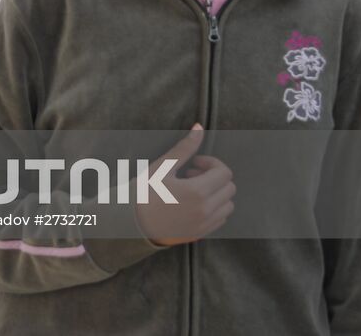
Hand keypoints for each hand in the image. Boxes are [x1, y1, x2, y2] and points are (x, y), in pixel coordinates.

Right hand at [135, 125, 235, 246]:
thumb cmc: (143, 192)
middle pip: (229, 188)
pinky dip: (213, 208)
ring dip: (215, 193)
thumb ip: (185, 148)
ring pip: (227, 205)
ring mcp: (204, 224)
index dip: (211, 163)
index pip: (224, 173)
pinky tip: (193, 203)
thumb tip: (199, 127)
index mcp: (196, 191)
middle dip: (214, 177)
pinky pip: (220, 218)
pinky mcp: (201, 233)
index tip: (194, 163)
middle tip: (191, 175)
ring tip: (192, 190)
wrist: (131, 223)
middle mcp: (205, 210)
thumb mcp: (162, 168)